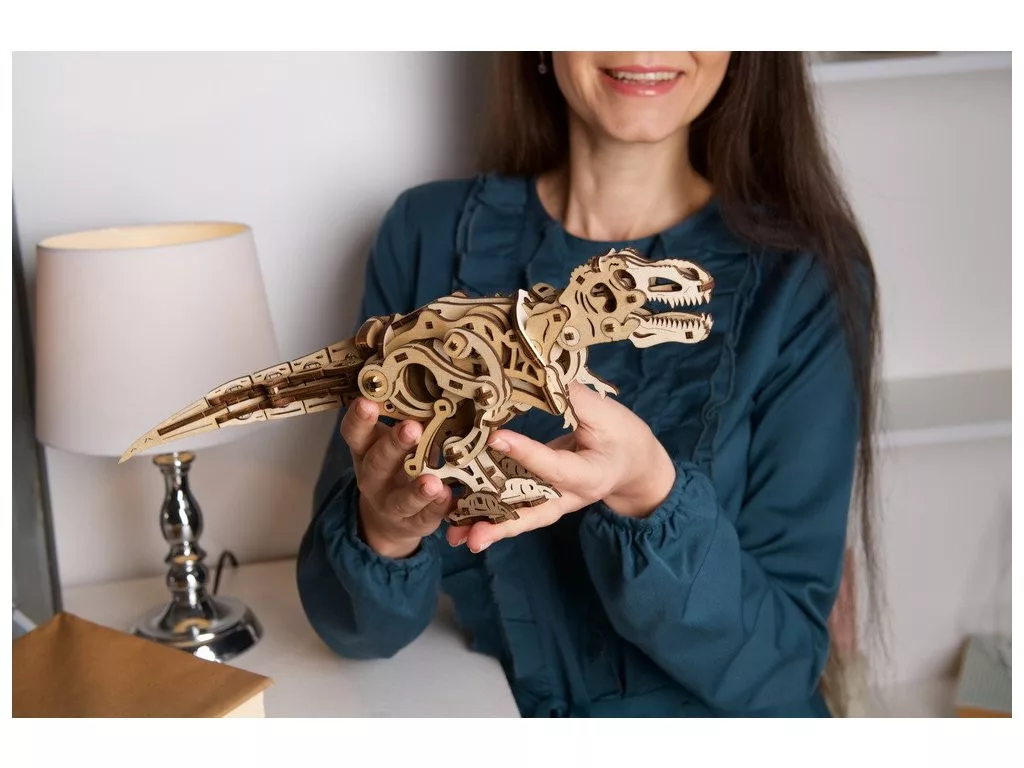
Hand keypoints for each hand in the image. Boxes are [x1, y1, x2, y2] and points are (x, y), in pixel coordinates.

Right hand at [341, 398, 451, 558]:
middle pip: (377, 464)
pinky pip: (424, 519)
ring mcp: (390, 504)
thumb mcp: (391, 441)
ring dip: (416, 490)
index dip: (359, 419)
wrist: (390, 519)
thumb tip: (436, 383)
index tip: (367, 401)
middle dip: (393, 446)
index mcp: (366, 451)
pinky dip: (436, 509)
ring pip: (399, 500)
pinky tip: (448, 497)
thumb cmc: (396, 465)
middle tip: (411, 428)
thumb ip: (405, 419)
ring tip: (432, 481)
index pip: (354, 434)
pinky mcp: (412, 524)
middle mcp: (373, 478)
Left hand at [446, 383, 675, 552]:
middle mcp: (568, 497)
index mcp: (588, 476)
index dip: (526, 453)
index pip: (553, 466)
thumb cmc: (623, 436)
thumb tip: (540, 373)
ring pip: (518, 517)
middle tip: (473, 537)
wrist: (634, 465)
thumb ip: (574, 398)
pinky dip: (486, 513)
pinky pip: (512, 508)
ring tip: (454, 537)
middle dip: (501, 525)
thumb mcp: (607, 415)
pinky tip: (456, 521)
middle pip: (532, 514)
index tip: (496, 438)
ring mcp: (553, 502)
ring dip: (486, 526)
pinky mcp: (539, 498)